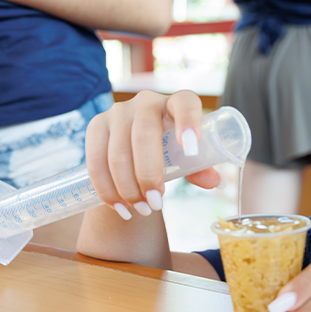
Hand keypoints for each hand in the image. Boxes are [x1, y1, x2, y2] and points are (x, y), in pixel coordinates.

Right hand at [85, 90, 220, 218]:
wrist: (137, 144)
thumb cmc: (170, 147)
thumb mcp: (186, 156)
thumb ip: (200, 168)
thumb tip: (215, 182)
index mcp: (176, 103)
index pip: (185, 103)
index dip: (189, 122)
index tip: (191, 149)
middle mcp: (146, 101)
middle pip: (144, 136)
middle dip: (148, 175)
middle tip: (156, 204)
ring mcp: (118, 111)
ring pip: (117, 153)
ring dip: (127, 188)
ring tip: (141, 210)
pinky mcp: (96, 125)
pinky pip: (95, 161)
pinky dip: (106, 189)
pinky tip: (118, 207)